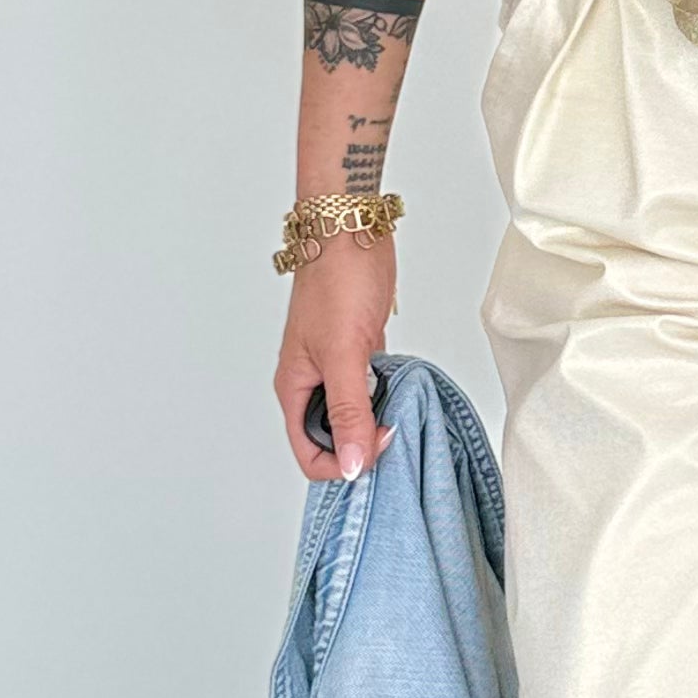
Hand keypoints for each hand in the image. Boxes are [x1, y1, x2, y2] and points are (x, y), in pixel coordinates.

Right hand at [274, 234, 397, 480]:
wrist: (353, 233)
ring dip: (377, 420)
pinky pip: (371, 390)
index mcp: (294, 388)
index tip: (376, 446)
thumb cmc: (338, 281)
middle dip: (362, 444)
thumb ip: (348, 411)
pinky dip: (388, 394)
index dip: (343, 463)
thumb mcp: (344, 354)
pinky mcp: (359, 352)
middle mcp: (311, 383)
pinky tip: (403, 386)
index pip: (309, 453)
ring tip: (400, 407)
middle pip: (332, 440)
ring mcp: (335, 368)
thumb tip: (354, 465)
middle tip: (394, 429)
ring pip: (354, 415)